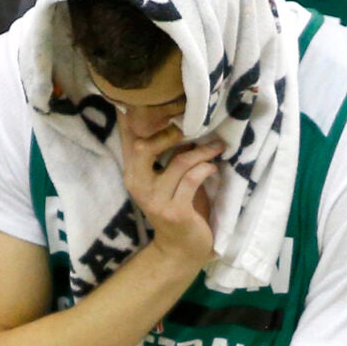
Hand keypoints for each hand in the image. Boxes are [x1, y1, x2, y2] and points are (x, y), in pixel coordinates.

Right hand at [120, 121, 220, 268]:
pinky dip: (206, 169)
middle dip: (170, 132)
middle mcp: (137, 184)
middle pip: (144, 146)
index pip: (129, 138)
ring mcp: (155, 199)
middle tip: (192, 126)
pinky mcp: (175, 211)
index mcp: (132, 172)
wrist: (181, 249)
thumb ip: (166, 153)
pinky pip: (192, 179)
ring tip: (217, 146)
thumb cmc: (178, 207)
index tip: (151, 96)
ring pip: (178, 162)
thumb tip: (180, 117)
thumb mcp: (166, 177)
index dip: (135, 117)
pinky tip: (213, 167)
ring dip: (202, 152)